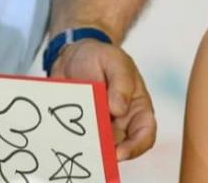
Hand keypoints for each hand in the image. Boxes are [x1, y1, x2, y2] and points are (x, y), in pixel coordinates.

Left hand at [51, 40, 156, 160]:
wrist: (73, 54)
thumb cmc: (101, 57)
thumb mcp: (115, 61)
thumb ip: (121, 83)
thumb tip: (119, 110)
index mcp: (137, 109)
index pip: (145, 135)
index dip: (135, 148)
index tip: (119, 153)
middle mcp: (121, 123)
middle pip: (119, 147)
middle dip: (106, 153)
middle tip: (92, 152)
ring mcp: (99, 127)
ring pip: (97, 148)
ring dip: (88, 149)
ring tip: (76, 145)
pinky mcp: (79, 128)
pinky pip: (77, 141)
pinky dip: (71, 142)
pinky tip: (62, 138)